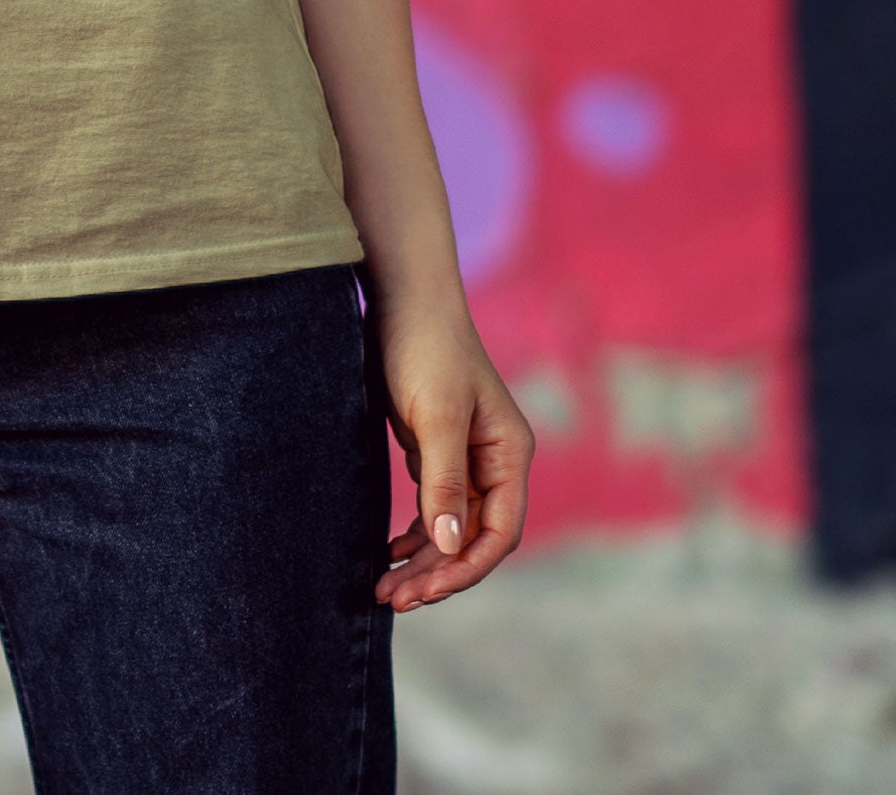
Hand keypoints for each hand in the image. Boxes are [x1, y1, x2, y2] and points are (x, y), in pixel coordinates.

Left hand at [371, 296, 532, 612]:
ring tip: (385, 588)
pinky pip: (433, 506)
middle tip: (392, 598)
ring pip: (450, 526)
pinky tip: (390, 550)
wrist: (401, 297)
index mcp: (509, 455)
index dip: (464, 568)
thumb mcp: (434, 415)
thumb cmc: (425, 348)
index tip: (424, 591)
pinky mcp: (436, 448)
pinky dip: (415, 532)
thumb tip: (448, 545)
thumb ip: (443, 480)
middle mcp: (495, 461)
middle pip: (473, 537)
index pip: (499, 533)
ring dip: (422, 559)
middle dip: (437, 573)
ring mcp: (466, 456)